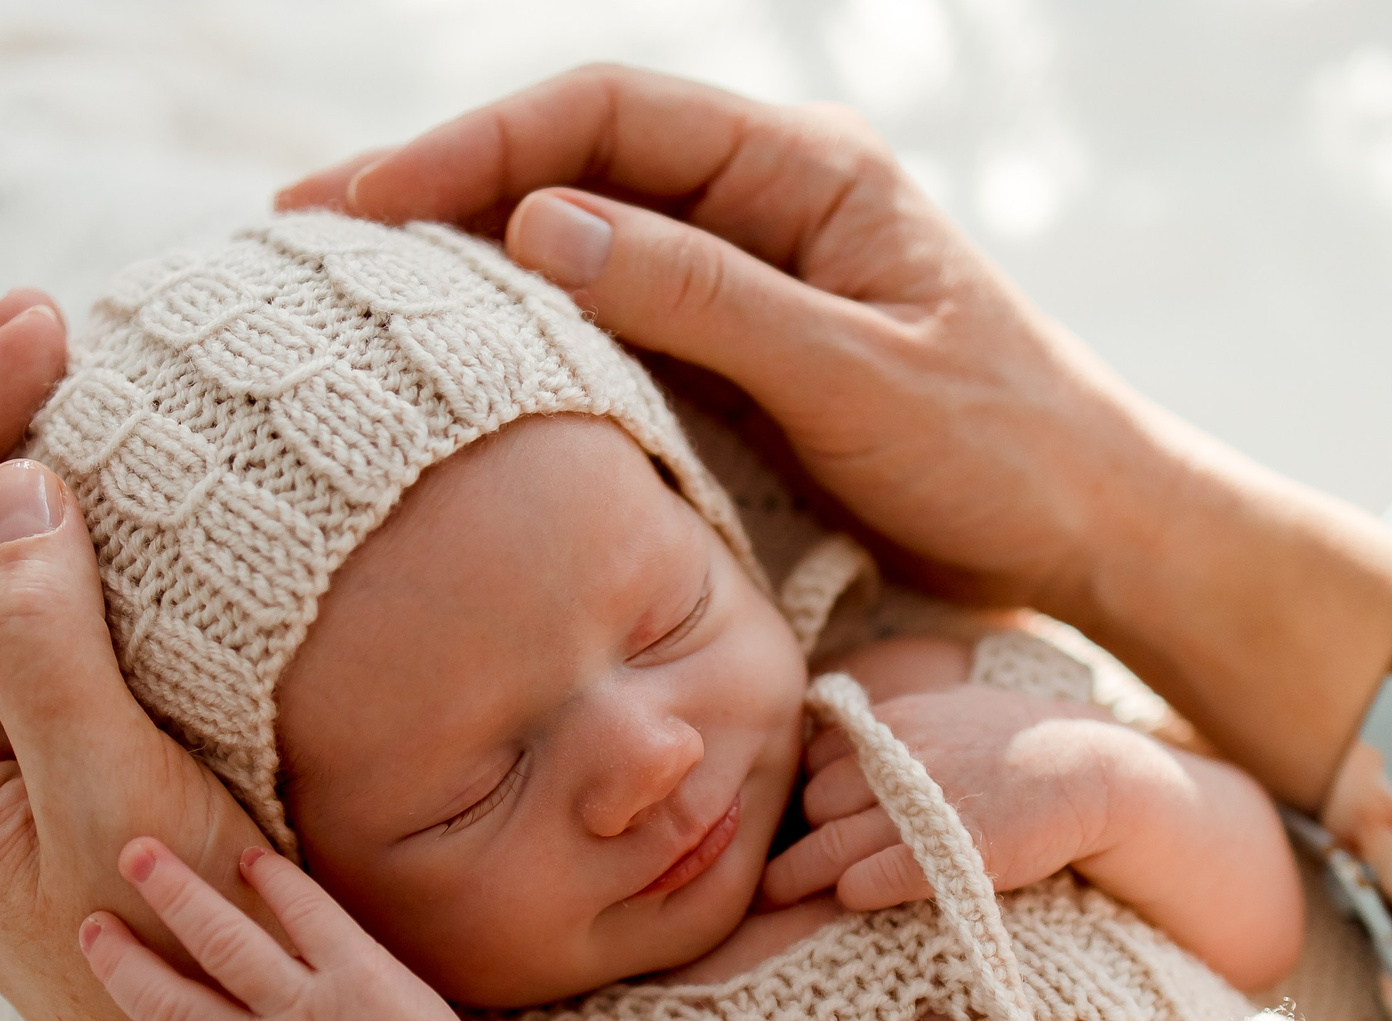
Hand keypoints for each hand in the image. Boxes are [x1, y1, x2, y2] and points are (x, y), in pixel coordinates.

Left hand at [0, 293, 272, 1020]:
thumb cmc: (180, 955)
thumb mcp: (109, 796)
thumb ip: (45, 650)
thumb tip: (18, 487)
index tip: (45, 334)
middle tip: (73, 333)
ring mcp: (12, 755)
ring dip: (46, 481)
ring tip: (113, 394)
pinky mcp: (82, 764)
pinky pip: (64, 627)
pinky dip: (103, 549)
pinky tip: (166, 513)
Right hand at [80, 839, 494, 1020]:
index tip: (122, 1016)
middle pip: (164, 1000)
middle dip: (119, 959)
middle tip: (92, 921)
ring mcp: (308, 1011)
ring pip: (220, 942)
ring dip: (174, 893)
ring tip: (139, 853)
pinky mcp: (359, 974)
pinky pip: (308, 915)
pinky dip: (276, 881)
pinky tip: (252, 858)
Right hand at [276, 65, 1169, 616]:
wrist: (1089, 532)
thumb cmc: (1003, 449)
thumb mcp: (851, 375)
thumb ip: (703, 299)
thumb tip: (538, 225)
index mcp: (802, 169)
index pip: (600, 116)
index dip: (469, 148)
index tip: (359, 207)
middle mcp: (765, 200)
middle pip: (568, 163)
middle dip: (436, 194)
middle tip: (303, 246)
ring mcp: (748, 272)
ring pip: (578, 238)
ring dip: (466, 263)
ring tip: (344, 306)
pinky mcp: (741, 349)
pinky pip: (610, 319)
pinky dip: (526, 334)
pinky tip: (453, 372)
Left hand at [764, 684, 1125, 910]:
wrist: (1093, 771)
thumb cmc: (1022, 747)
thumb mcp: (949, 710)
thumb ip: (894, 726)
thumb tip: (836, 737)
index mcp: (895, 722)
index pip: (818, 758)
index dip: (808, 793)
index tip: (805, 822)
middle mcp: (899, 756)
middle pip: (817, 803)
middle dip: (798, 836)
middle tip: (770, 872)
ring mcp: (922, 803)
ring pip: (831, 844)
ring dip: (798, 875)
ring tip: (773, 897)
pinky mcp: (949, 850)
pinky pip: (876, 875)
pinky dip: (854, 889)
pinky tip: (847, 897)